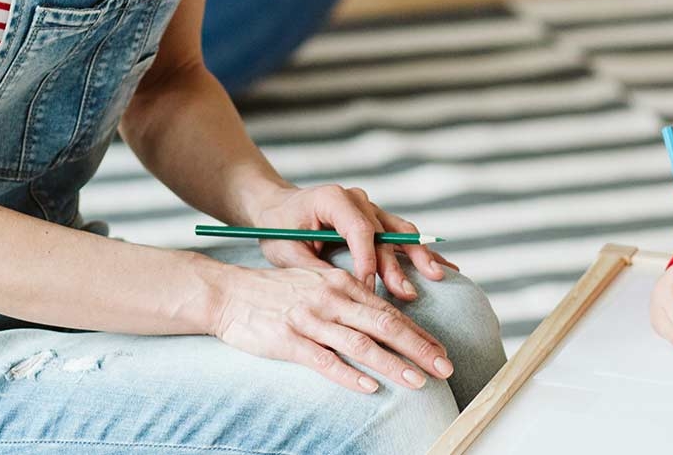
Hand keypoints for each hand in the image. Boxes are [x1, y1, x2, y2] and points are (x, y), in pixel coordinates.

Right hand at [208, 264, 453, 393]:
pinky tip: (371, 388)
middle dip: (419, 348)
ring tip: (418, 381)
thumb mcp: (317, 285)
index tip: (442, 351)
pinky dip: (350, 375)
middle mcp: (330, 299)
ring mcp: (309, 319)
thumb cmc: (275, 293)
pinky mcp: (288, 339)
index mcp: (341, 284)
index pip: (389, 311)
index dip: (419, 333)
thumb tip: (384, 322)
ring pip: (360, 344)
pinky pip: (324, 360)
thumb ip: (349, 300)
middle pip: (385, 325)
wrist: (227, 292)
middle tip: (445, 368)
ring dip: (393, 364)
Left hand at [249, 184, 455, 300]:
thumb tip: (342, 293)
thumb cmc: (278, 228)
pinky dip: (421, 253)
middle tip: (407, 293)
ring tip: (437, 277)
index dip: (367, 260)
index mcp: (333, 199)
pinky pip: (403, 237)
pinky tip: (446, 268)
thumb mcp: (285, 251)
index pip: (359, 230)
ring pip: (401, 232)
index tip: (368, 289)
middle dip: (397, 265)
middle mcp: (357, 200)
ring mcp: (371, 208)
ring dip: (419, 256)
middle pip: (384, 233)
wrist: (277, 208)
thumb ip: (313, 268)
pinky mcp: (378, 221)